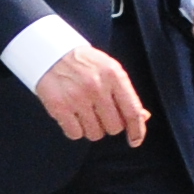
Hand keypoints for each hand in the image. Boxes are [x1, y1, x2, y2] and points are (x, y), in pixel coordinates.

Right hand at [33, 41, 151, 145]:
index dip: (137, 130)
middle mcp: (97, 87)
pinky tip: (72, 116)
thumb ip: (126, 94)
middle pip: (114, 127)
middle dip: (108, 125)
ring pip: (95, 134)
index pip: (132, 111)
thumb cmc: (83, 64)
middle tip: (99, 113)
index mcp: (114, 76)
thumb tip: (143, 118)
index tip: (135, 140)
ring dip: (91, 128)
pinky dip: (75, 130)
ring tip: (84, 112)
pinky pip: (75, 134)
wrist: (50, 53)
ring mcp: (77, 98)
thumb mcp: (110, 71)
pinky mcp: (60, 107)